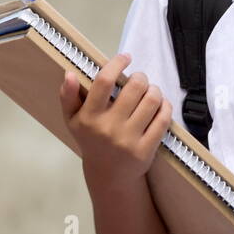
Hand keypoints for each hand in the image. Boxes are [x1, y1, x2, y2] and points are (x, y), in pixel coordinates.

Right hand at [58, 52, 172, 180]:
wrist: (108, 175)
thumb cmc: (91, 140)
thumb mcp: (73, 120)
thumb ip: (68, 96)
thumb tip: (69, 74)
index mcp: (89, 118)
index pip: (104, 82)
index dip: (117, 64)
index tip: (125, 57)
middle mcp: (109, 128)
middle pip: (135, 87)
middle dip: (140, 77)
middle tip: (139, 80)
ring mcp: (129, 140)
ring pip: (152, 99)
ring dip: (154, 89)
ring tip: (150, 91)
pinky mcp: (146, 149)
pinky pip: (163, 118)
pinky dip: (165, 106)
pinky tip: (160, 105)